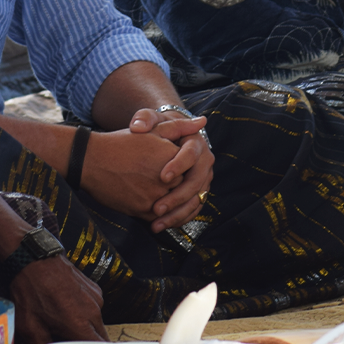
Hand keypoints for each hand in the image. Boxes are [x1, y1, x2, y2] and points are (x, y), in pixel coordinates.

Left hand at [8, 254, 105, 343]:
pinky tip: (68, 306)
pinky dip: (86, 311)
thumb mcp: (28, 324)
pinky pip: (95, 307)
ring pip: (98, 323)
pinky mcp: (94, 287)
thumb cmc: (30, 290)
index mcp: (79, 324)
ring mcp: (95, 297)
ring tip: (66, 322)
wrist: (33, 257)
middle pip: (101, 339)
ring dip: (87, 327)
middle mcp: (93, 311)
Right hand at [78, 128, 179, 221]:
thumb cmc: (121, 143)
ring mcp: (155, 196)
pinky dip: (159, 214)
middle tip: (158, 182)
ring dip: (168, 202)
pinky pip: (160, 217)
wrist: (91, 159)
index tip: (167, 168)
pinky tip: (148, 202)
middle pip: (182, 188)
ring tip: (154, 193)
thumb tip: (202, 122)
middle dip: (174, 187)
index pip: (189, 169)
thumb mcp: (150, 130)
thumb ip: (178, 127)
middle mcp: (166, 178)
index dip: (179, 170)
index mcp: (171, 157)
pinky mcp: (143, 210)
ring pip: (172, 205)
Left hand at [129, 108, 213, 231]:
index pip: (191, 155)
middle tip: (157, 208)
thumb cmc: (157, 127)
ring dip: (177, 214)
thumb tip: (138, 126)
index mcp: (196, 142)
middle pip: (196, 182)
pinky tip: (161, 225)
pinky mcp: (198, 192)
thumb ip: (144, 119)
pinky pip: (193, 209)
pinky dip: (179, 219)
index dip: (178, 166)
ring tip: (156, 223)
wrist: (166, 139)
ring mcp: (203, 179)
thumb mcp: (151, 118)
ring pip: (196, 200)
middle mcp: (205, 162)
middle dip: (177, 197)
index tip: (162, 177)